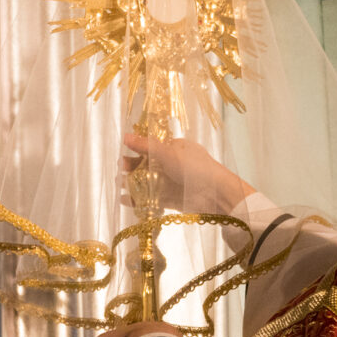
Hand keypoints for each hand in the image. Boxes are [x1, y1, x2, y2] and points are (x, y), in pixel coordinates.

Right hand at [121, 134, 253, 213]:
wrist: (217, 194)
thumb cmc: (195, 168)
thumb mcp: (168, 153)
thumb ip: (146, 147)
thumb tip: (126, 136)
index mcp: (176, 148)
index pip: (153, 147)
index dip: (137, 151)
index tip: (123, 154)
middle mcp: (175, 164)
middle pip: (150, 166)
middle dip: (134, 168)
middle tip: (120, 171)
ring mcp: (174, 183)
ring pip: (150, 183)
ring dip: (134, 184)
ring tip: (119, 185)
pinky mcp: (174, 199)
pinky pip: (154, 198)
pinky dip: (140, 199)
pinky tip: (126, 200)